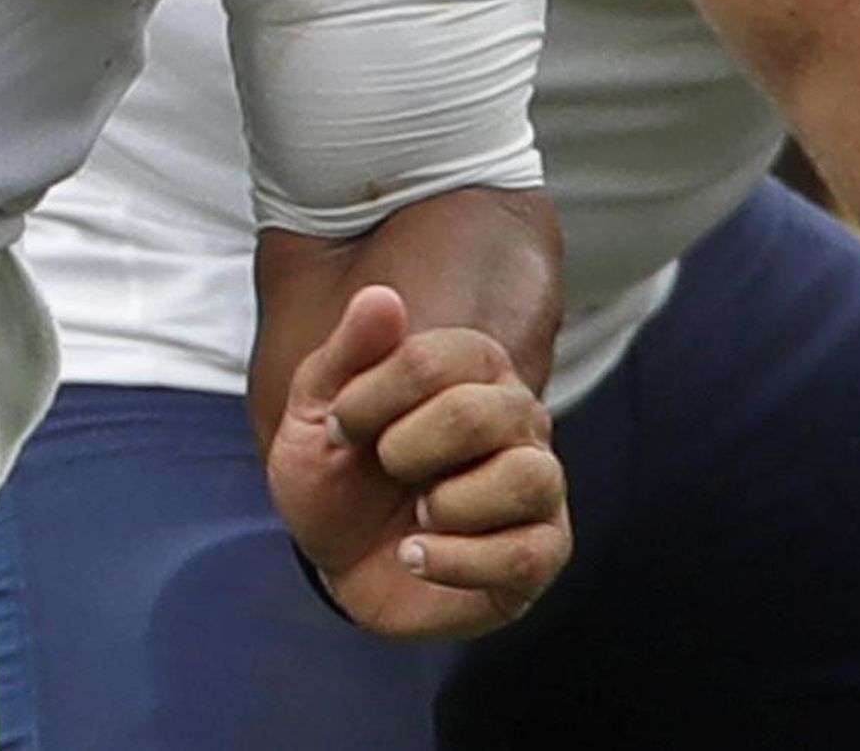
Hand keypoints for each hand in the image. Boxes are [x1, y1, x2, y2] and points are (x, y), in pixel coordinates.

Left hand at [265, 284, 568, 639]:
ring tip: (416, 515)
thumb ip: (349, 350)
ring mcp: (537, 484)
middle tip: (382, 467)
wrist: (338, 559)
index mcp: (472, 364)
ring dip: (450, 504)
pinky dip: (457, 561)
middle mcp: (518, 415)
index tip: (338, 427)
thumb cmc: (337, 471)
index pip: (433, 359)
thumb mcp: (317, 408)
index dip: (370, 398)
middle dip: (405, 450)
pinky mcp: (542, 552)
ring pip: (526, 477)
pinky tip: (416, 556)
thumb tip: (382, 297)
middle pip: (477, 414)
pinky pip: (527, 555)